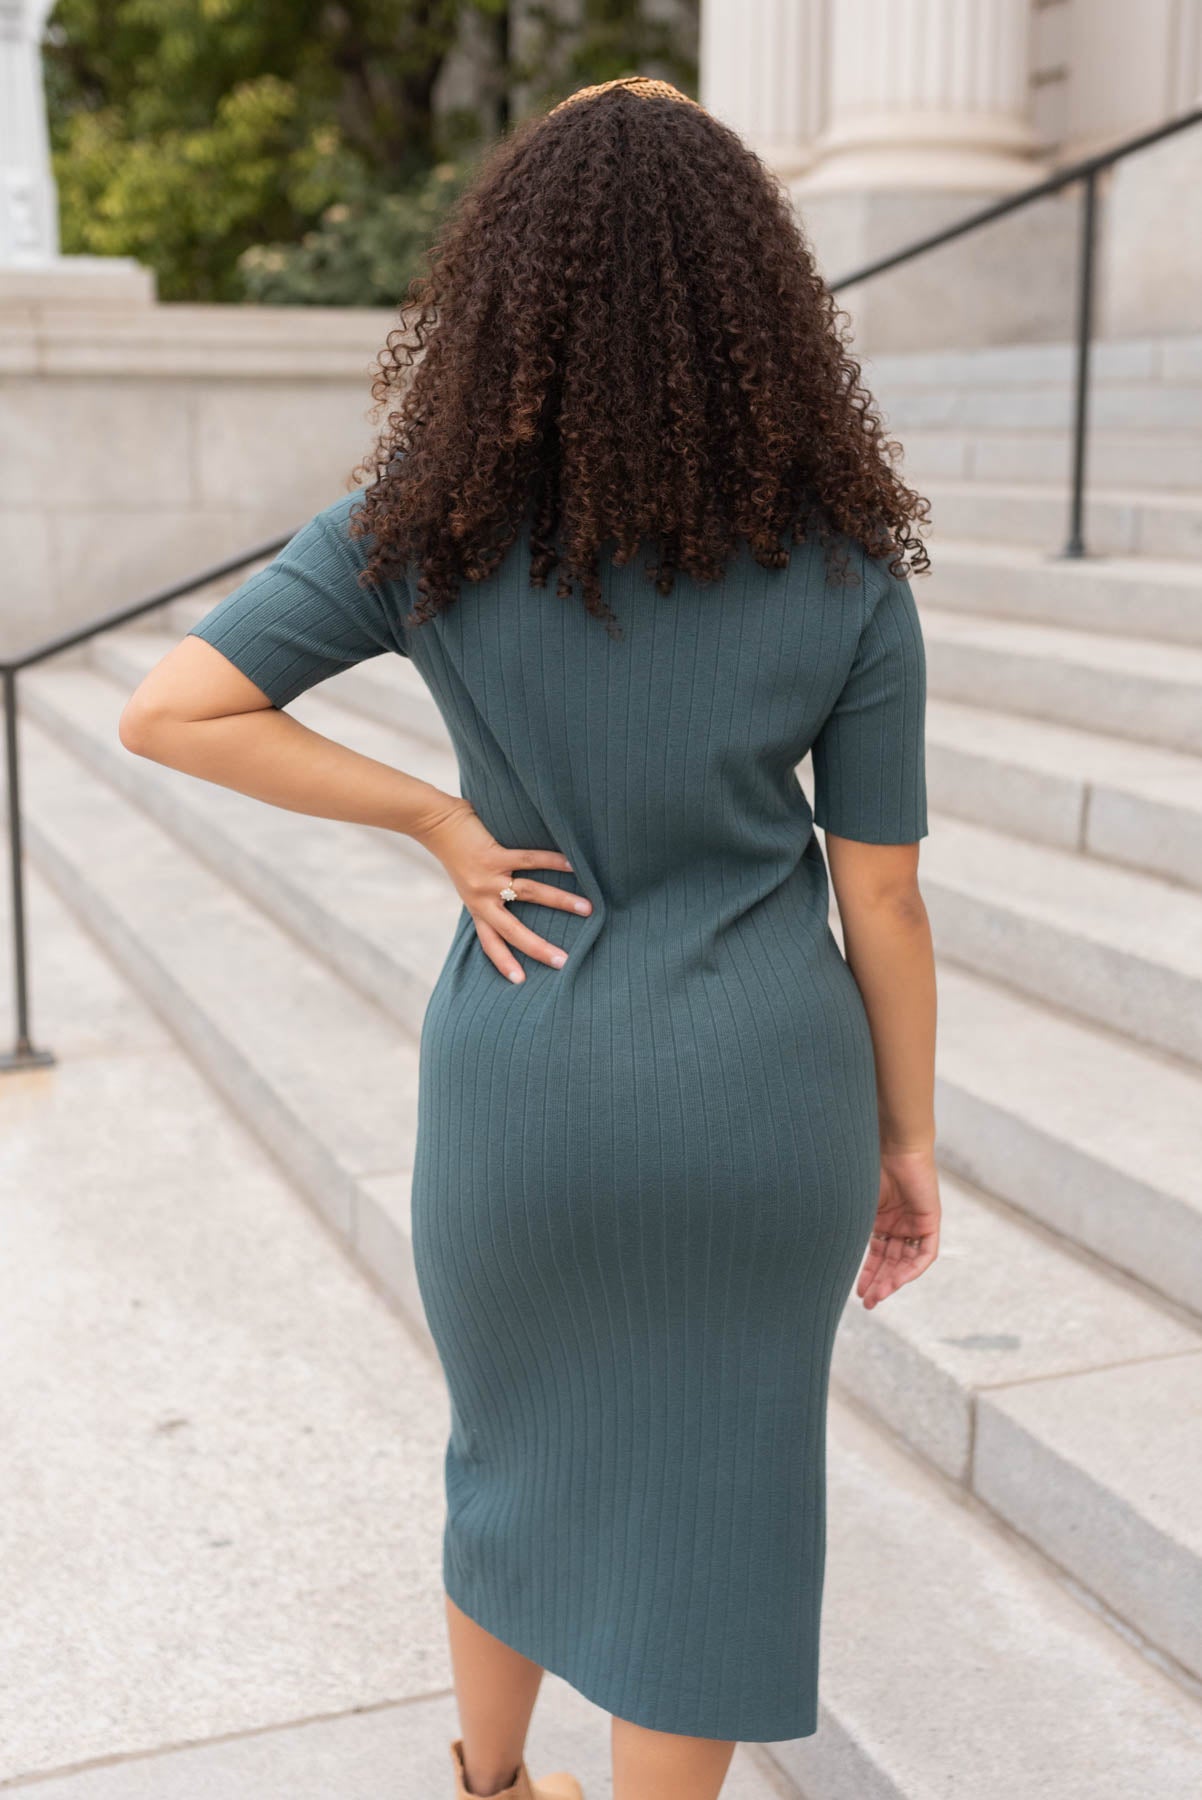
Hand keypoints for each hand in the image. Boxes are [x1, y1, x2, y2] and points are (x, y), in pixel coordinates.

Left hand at [415, 796, 590, 983]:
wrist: (434, 822)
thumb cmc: (456, 850)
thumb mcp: (470, 881)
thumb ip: (490, 892)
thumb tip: (519, 897)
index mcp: (476, 907)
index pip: (490, 942)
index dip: (503, 962)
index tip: (521, 981)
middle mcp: (481, 898)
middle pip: (512, 930)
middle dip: (538, 948)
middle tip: (563, 961)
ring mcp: (488, 877)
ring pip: (531, 893)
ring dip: (562, 901)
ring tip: (588, 909)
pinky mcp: (493, 855)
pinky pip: (529, 860)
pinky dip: (553, 862)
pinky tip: (573, 865)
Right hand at [856, 1146, 940, 1309]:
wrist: (892, 1145)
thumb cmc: (868, 1168)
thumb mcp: (855, 1204)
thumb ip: (847, 1226)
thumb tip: (817, 1248)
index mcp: (881, 1219)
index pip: (876, 1255)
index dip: (868, 1275)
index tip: (857, 1294)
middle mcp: (899, 1224)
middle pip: (891, 1262)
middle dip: (879, 1283)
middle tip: (868, 1302)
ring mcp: (914, 1223)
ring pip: (906, 1262)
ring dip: (893, 1281)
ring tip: (878, 1297)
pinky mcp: (929, 1221)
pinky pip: (925, 1253)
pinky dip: (912, 1269)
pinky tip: (897, 1281)